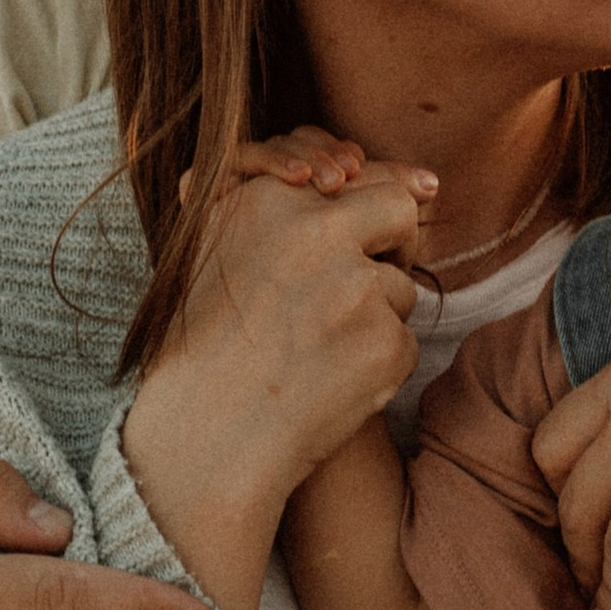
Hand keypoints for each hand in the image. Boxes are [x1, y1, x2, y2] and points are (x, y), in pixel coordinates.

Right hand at [141, 150, 433, 486]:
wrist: (206, 436)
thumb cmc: (208, 344)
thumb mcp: (220, 248)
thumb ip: (285, 205)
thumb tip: (390, 179)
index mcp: (268, 201)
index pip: (361, 173)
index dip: (371, 201)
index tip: (369, 226)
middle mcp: (315, 234)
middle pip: (399, 210)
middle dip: (392, 242)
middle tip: (353, 289)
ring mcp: (356, 289)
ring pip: (401, 286)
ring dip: (374, 315)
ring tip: (314, 350)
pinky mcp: (385, 343)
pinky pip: (404, 340)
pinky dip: (377, 362)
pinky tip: (330, 382)